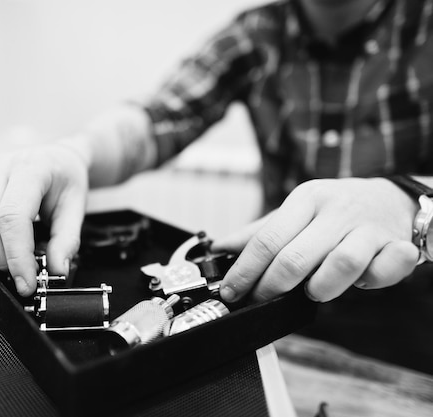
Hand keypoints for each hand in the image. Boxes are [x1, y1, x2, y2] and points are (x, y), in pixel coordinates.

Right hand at [0, 142, 88, 295]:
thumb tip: (56, 270)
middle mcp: (0, 166)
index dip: (16, 255)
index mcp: (31, 168)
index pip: (12, 216)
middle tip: (15, 274)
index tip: (26, 281)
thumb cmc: (65, 179)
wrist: (57, 158)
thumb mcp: (76, 208)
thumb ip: (67, 241)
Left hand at [214, 178, 419, 302]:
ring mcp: (368, 228)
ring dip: (321, 288)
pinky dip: (370, 282)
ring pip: (340, 265)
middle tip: (261, 299)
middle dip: (271, 287)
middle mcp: (336, 210)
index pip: (267, 240)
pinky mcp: (398, 245)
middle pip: (295, 258)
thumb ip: (259, 232)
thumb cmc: (335, 210)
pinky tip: (360, 281)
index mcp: (306, 199)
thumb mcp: (296, 211)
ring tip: (313, 289)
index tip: (230, 292)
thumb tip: (219, 247)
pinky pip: (384, 270)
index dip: (244, 271)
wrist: (392, 199)